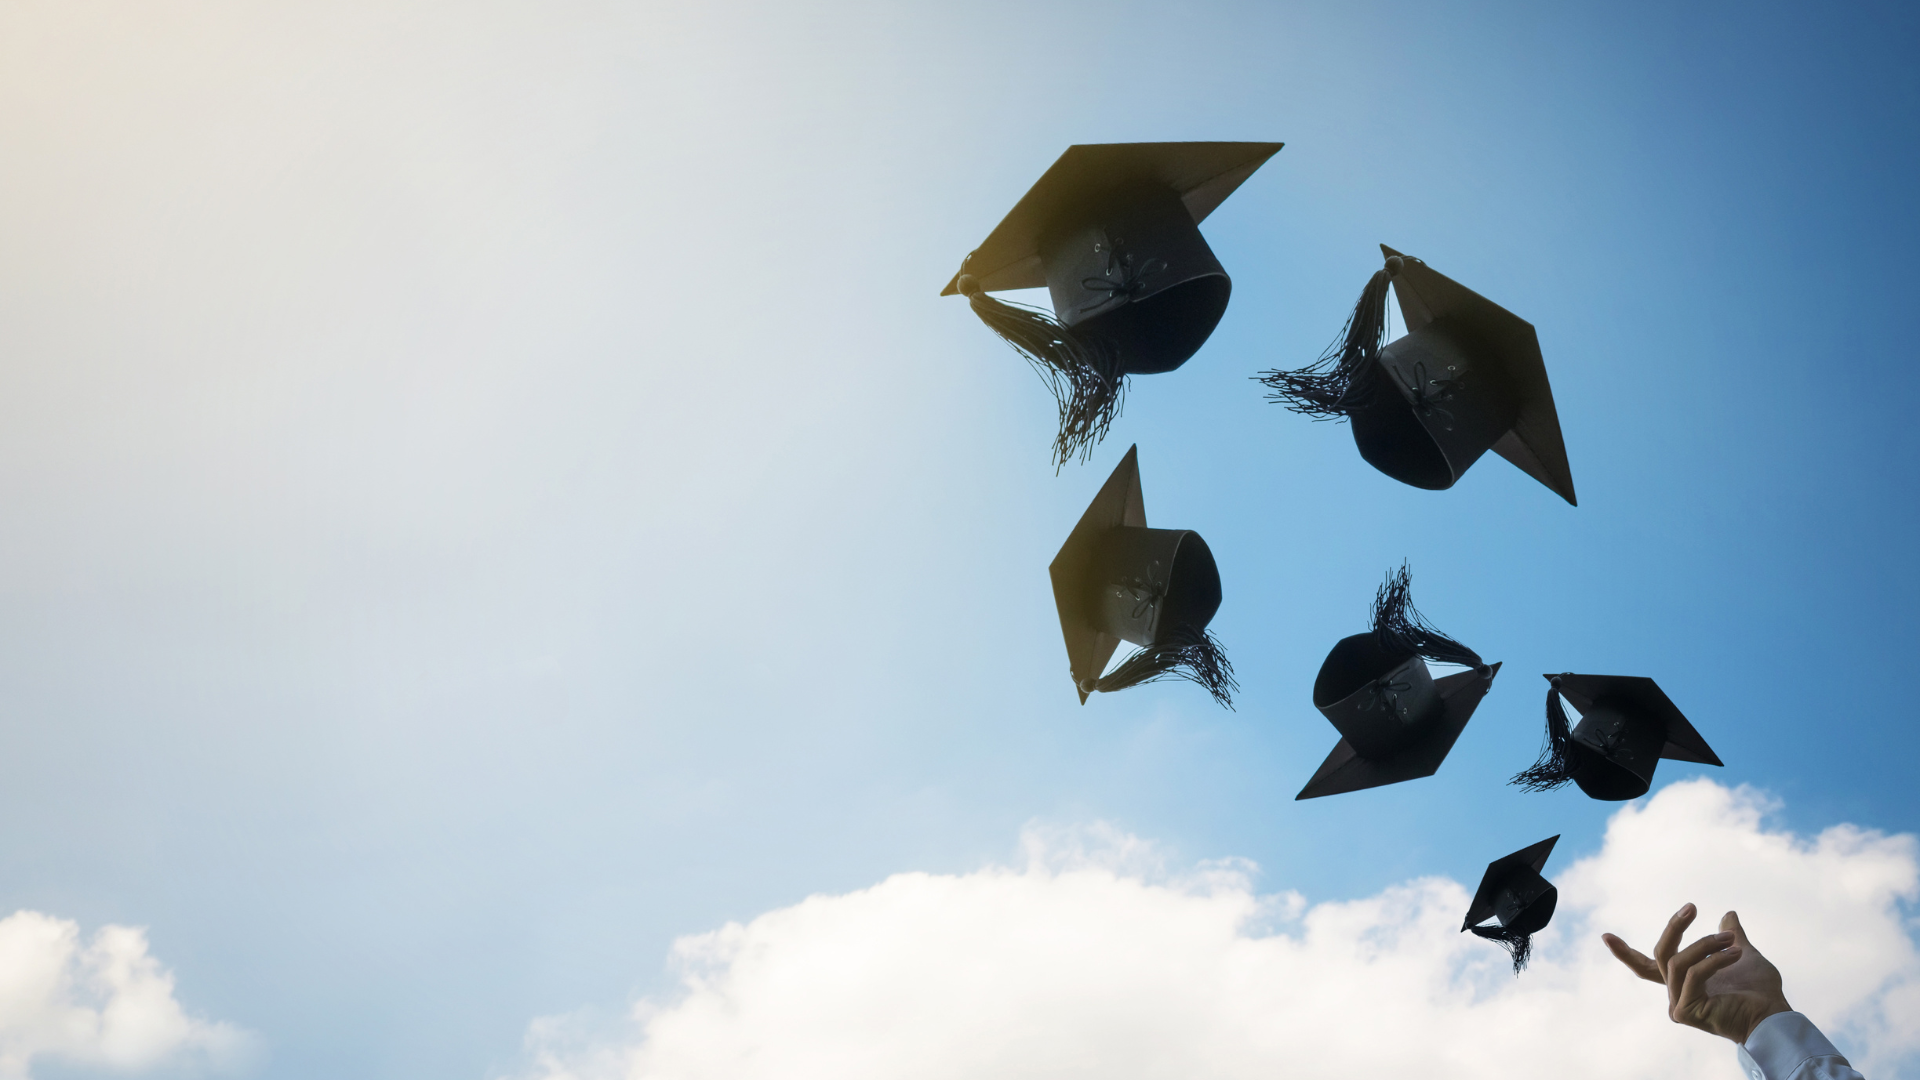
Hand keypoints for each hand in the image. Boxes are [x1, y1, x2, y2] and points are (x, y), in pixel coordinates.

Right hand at [1601, 904, 1791, 1043]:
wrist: (1774, 1015)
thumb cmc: (1761, 991)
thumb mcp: (1744, 953)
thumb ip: (1731, 936)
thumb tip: (1728, 914)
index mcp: (1683, 982)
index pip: (1646, 966)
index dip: (1625, 952)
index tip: (1605, 935)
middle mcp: (1675, 993)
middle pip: (1660, 954)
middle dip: (1674, 928)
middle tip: (1690, 908)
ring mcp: (1678, 1004)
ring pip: (1677, 962)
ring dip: (1706, 944)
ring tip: (1732, 939)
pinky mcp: (1685, 1012)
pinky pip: (1693, 974)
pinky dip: (1715, 960)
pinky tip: (1735, 954)